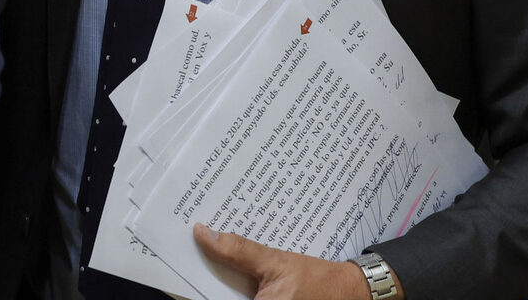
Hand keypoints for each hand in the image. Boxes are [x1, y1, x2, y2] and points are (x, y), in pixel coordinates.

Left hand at [193, 224, 376, 299]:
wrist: (349, 291)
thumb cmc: (316, 280)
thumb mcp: (275, 260)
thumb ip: (239, 251)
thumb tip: (204, 234)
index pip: (212, 296)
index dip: (191, 285)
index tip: (178, 267)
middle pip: (220, 295)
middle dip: (208, 280)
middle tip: (198, 250)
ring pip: (229, 295)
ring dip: (222, 282)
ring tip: (213, 254)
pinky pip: (243, 296)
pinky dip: (236, 287)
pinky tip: (232, 272)